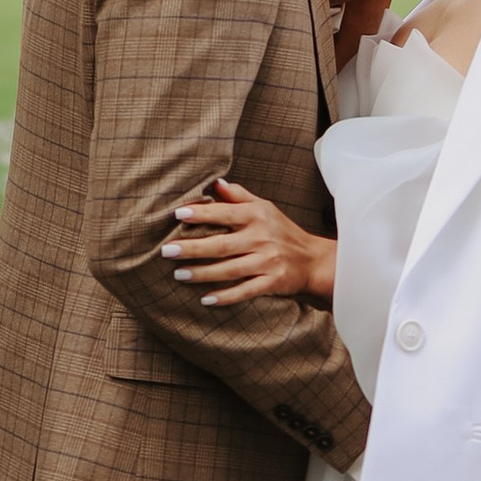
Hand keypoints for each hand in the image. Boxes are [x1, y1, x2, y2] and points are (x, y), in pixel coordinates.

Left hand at [159, 177, 336, 307]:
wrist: (313, 259)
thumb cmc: (281, 230)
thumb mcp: (264, 207)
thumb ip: (238, 196)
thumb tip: (214, 183)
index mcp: (257, 215)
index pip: (225, 213)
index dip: (201, 213)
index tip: (178, 214)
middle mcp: (261, 238)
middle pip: (221, 244)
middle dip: (192, 248)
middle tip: (167, 251)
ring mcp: (267, 261)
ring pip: (229, 269)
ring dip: (202, 273)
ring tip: (178, 274)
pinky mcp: (272, 282)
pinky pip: (245, 290)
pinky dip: (226, 296)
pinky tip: (206, 298)